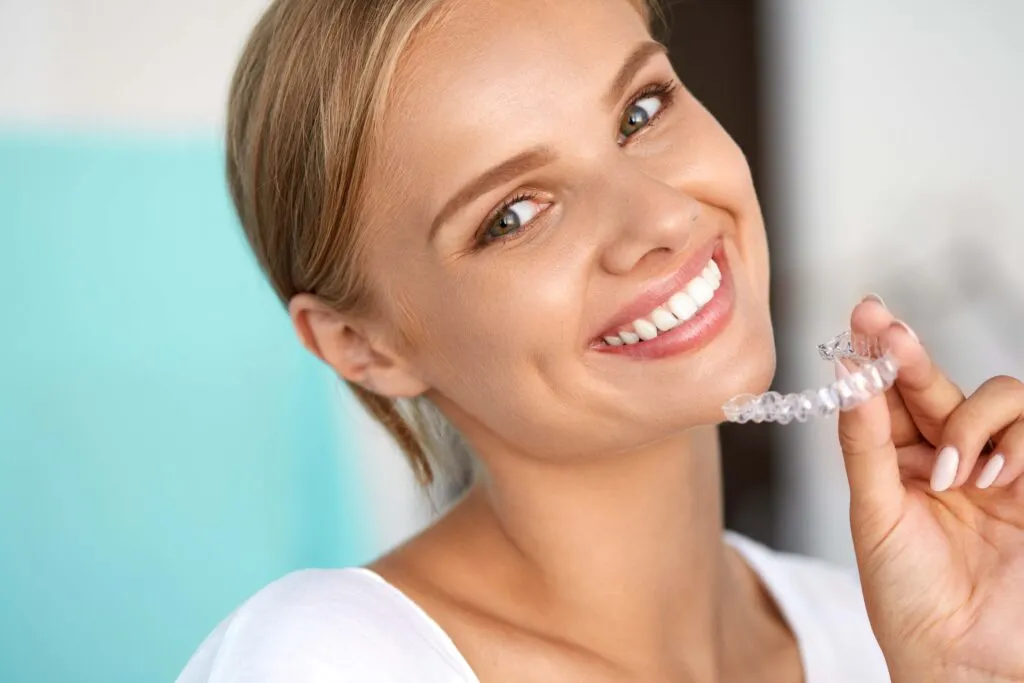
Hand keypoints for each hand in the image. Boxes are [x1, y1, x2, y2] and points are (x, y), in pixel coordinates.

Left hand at [837, 296, 1023, 682]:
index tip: (863, 314)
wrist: (960, 660)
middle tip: (888, 329)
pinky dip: (1012, 443)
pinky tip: (991, 479)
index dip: (877, 352)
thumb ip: (865, 444)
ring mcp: (994, 469)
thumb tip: (847, 374)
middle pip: (935, 384)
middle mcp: (944, 456)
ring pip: (997, 398)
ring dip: (970, 420)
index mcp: (896, 461)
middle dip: (912, 355)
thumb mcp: (874, 514)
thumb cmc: (907, 597)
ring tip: (953, 473)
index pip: (887, 393)